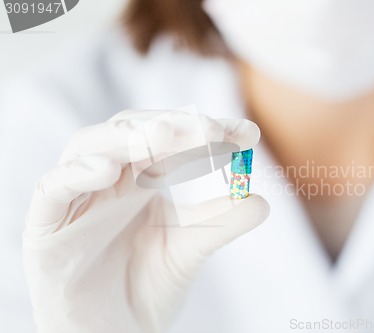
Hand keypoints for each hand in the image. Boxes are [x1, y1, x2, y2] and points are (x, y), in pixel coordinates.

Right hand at [23, 109, 269, 332]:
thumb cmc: (147, 287)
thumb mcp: (190, 249)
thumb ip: (221, 223)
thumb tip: (262, 201)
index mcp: (142, 178)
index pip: (171, 139)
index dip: (206, 131)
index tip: (247, 132)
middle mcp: (110, 179)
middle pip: (132, 132)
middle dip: (170, 126)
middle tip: (209, 128)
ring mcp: (77, 199)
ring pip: (88, 147)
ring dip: (124, 138)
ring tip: (162, 135)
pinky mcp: (46, 227)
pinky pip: (52, 189)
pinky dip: (75, 174)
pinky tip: (107, 170)